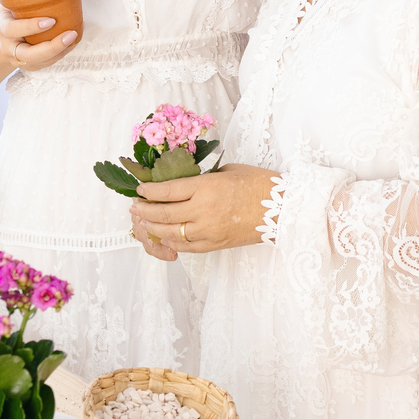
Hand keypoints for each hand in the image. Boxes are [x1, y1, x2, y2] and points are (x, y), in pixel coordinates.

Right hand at [0, 0, 78, 73]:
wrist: (4, 37)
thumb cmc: (9, 12)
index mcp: (3, 29)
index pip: (13, 30)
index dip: (30, 27)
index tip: (51, 20)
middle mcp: (9, 48)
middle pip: (27, 55)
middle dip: (50, 48)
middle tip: (70, 34)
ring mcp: (20, 60)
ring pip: (40, 62)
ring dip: (59, 52)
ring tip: (74, 37)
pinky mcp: (32, 66)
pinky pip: (47, 64)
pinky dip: (61, 54)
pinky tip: (73, 42)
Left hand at [131, 164, 277, 259]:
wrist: (283, 209)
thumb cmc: (259, 184)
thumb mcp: (227, 171)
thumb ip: (202, 179)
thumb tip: (182, 183)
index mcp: (206, 188)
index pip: (167, 191)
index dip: (149, 191)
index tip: (140, 190)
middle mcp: (203, 211)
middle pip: (163, 214)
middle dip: (144, 211)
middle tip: (135, 207)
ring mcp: (209, 231)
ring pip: (170, 234)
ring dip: (153, 228)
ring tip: (144, 223)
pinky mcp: (215, 244)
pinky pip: (186, 247)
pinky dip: (171, 243)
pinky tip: (164, 237)